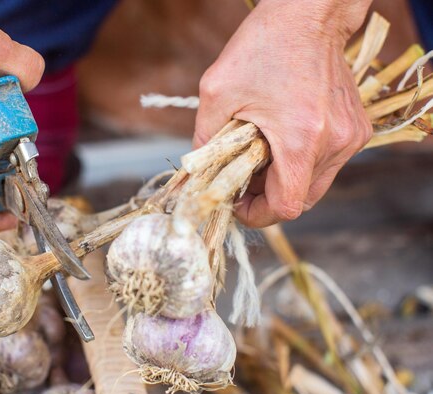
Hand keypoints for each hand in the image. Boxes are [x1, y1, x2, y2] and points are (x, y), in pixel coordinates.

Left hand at [193, 0, 372, 227]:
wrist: (309, 14)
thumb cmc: (263, 46)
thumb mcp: (217, 93)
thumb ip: (205, 140)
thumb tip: (198, 173)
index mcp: (300, 139)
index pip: (287, 206)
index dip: (257, 213)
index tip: (237, 203)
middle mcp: (333, 143)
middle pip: (302, 200)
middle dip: (267, 198)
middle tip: (242, 181)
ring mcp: (350, 137)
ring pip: (315, 184)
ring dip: (285, 181)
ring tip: (259, 157)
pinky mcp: (356, 129)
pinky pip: (327, 163)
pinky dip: (302, 163)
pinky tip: (281, 142)